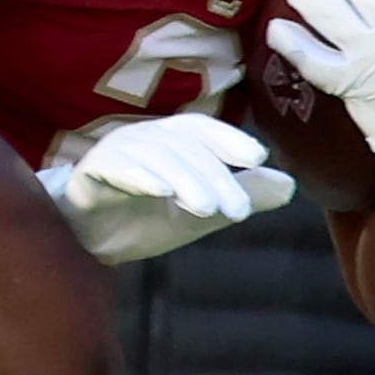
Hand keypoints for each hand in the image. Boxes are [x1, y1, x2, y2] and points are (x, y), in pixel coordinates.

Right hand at [40, 112, 293, 263]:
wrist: (83, 244)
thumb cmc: (140, 219)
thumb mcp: (199, 213)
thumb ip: (240, 196)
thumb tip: (290, 186)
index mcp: (168, 141)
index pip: (202, 130)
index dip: (229, 139)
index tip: (258, 158)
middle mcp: (142, 139)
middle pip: (184, 147)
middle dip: (215, 176)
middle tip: (238, 211)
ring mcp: (113, 154)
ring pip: (155, 156)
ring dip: (185, 179)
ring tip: (207, 208)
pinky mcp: (88, 174)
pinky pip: (115, 167)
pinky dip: (141, 176)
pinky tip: (162, 192)